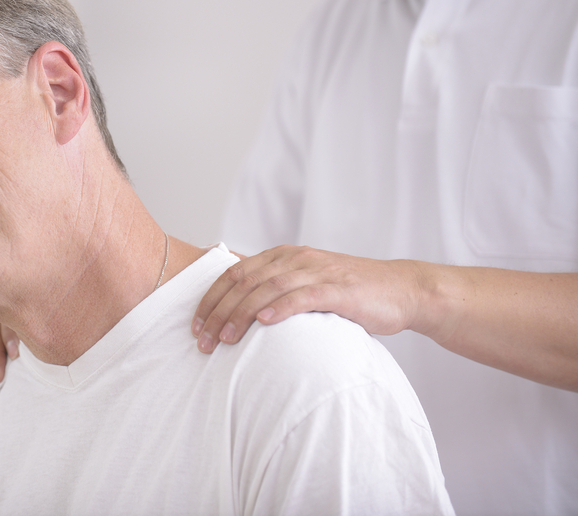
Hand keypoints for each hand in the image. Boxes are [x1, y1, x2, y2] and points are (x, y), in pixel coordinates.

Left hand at [192, 245, 428, 351]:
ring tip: (224, 338)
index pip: (235, 274)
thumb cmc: (350, 294)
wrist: (401, 290)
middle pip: (244, 282)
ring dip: (241, 314)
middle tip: (201, 340)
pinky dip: (280, 308)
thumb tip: (240, 315)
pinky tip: (263, 323)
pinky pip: (303, 296)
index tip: (195, 325)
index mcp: (283, 255)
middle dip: (218, 311)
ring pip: (267, 288)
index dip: (211, 299)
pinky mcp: (338, 288)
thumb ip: (277, 292)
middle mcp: (295, 258)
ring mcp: (317, 271)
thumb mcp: (307, 285)